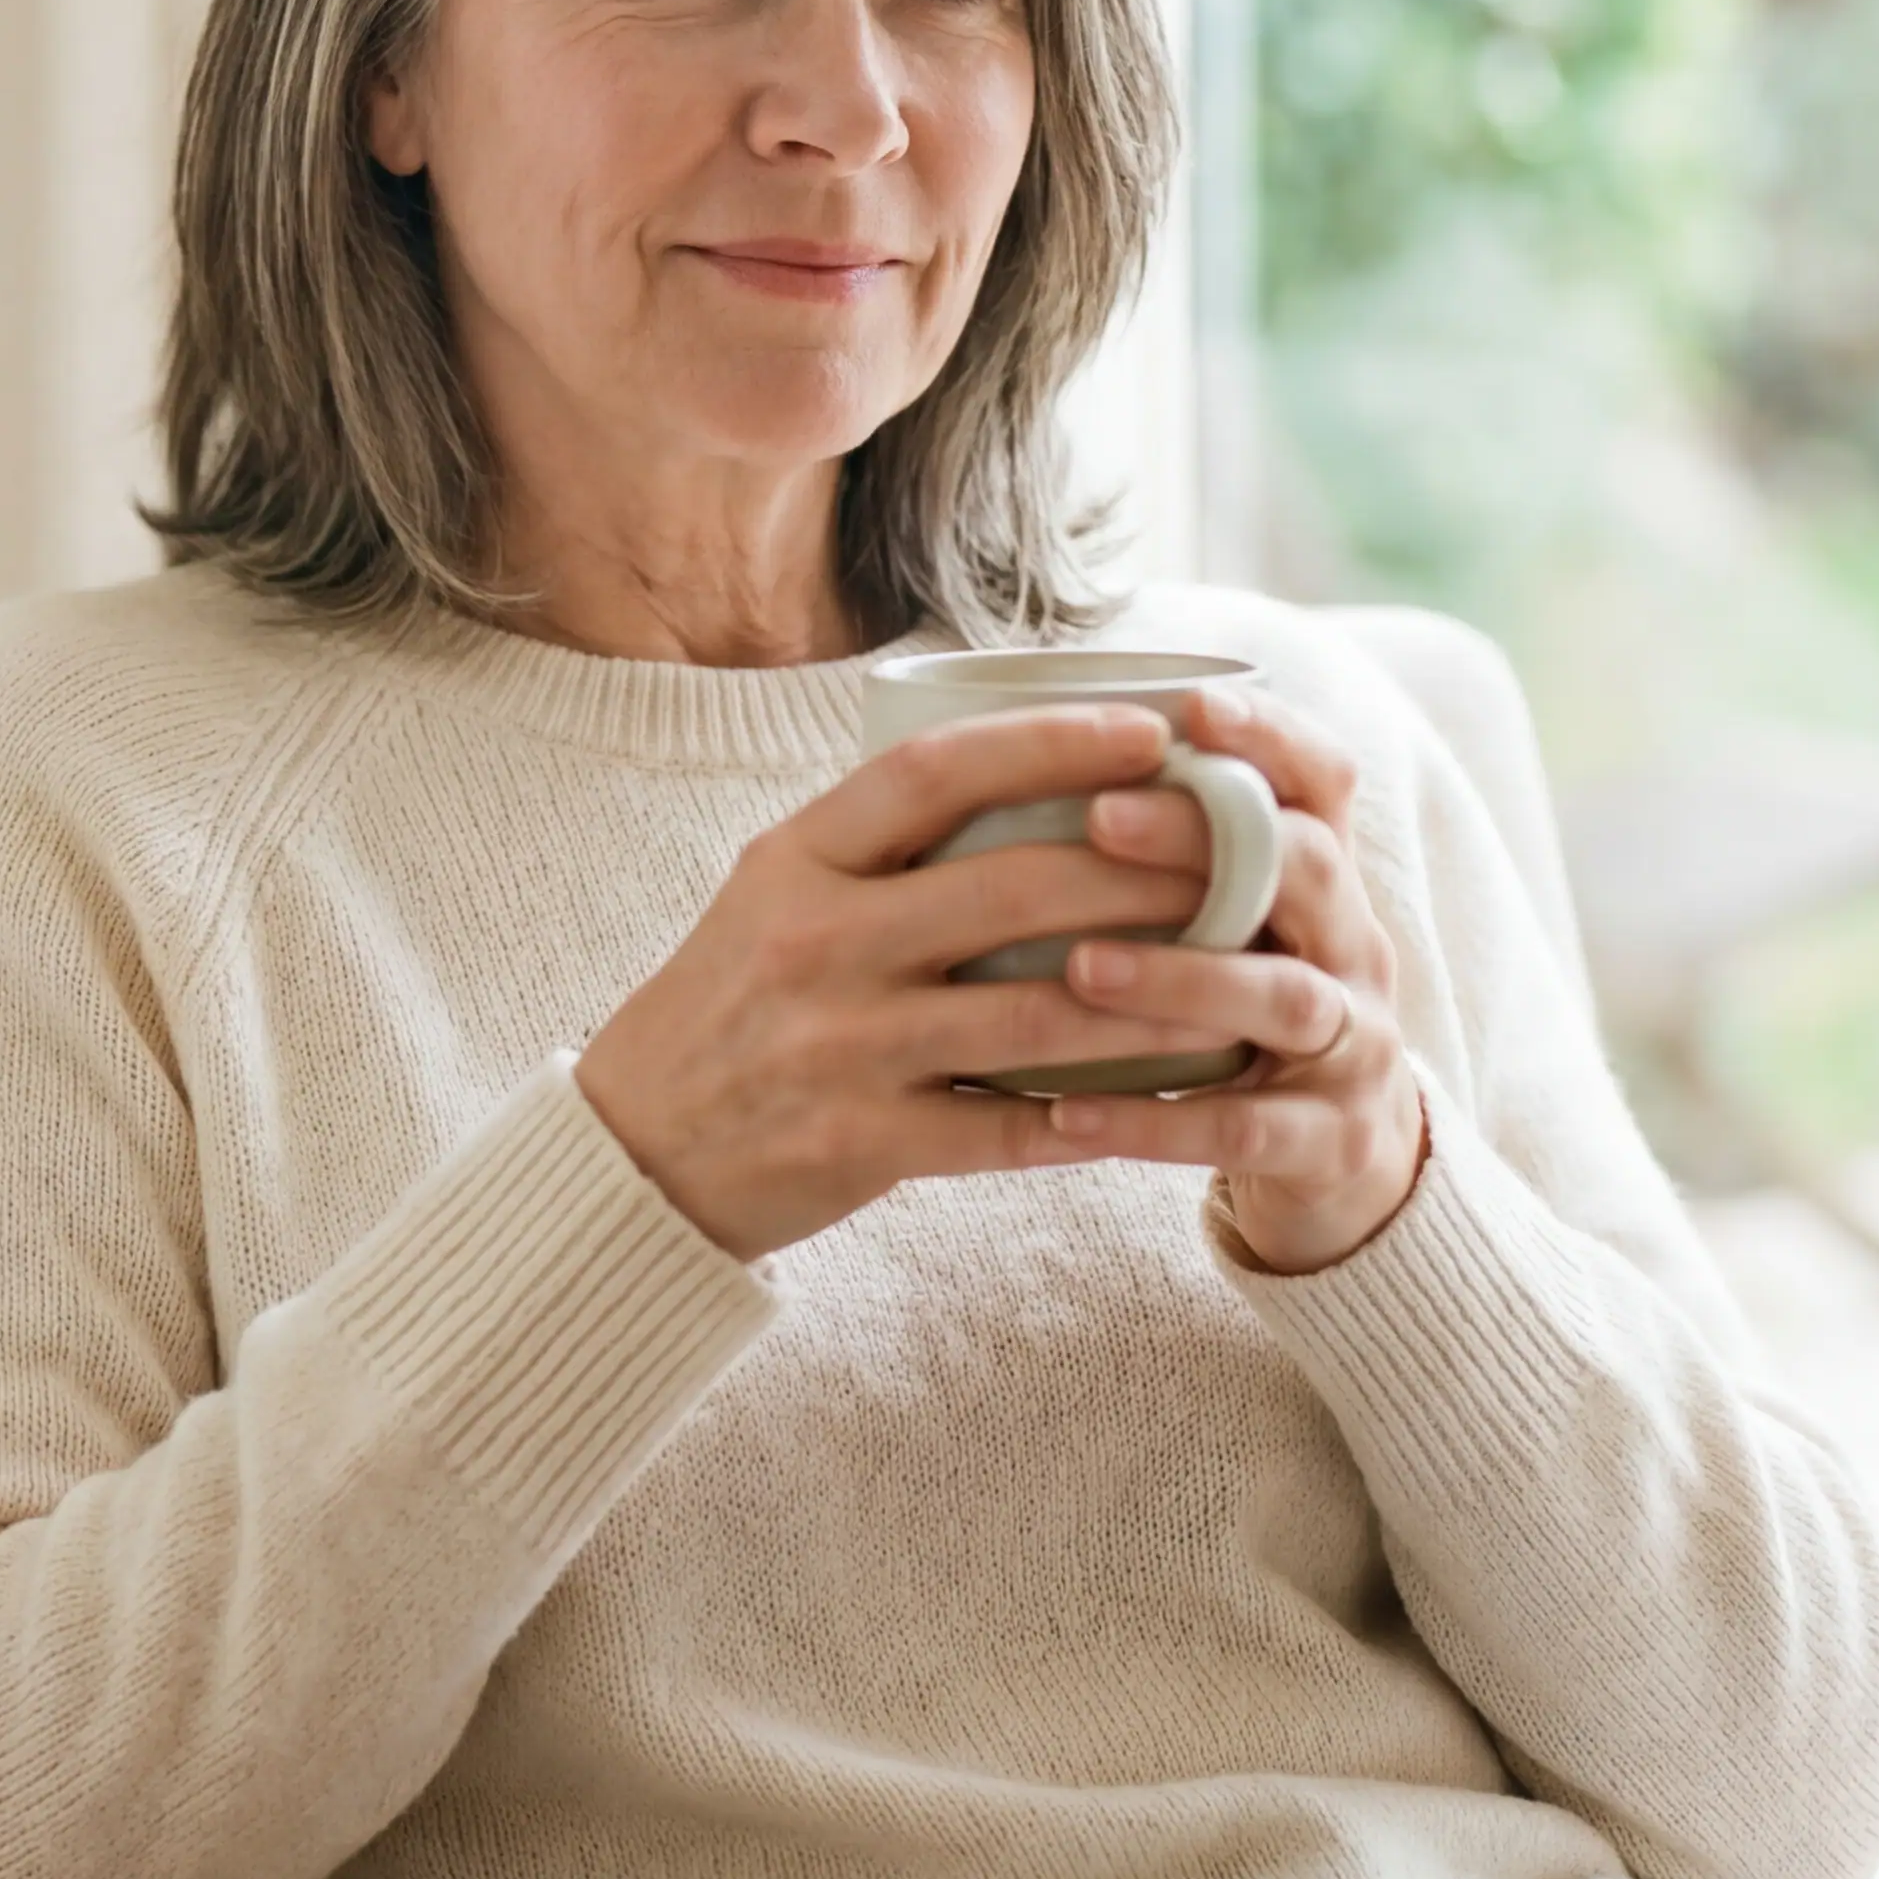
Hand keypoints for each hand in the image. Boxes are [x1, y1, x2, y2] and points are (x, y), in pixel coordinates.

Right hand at [574, 705, 1277, 1259]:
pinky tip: (1173, 1104)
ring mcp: (840, 1047)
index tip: (1150, 729)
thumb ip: (880, 844)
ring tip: (1242, 983)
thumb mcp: (774, 892)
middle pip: (1011, 888)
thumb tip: (1033, 768)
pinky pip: (1013, 1128)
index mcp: (795, 860)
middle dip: (1144, 871)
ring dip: (1158, 1000)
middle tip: (1237, 858)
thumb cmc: (730, 1003)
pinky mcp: (865, 1142)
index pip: (932, 772)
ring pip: (1037, 1014)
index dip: (1048, 742)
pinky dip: (1103, 1118)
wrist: (636, 1149)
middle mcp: (815, 941)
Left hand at [1042, 683, 1425, 1275]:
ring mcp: (1355, 1046)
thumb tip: (1014, 746)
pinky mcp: (1331, 1143)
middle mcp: (1354, 946)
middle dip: (1207, 840)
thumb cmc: (1236, 1005)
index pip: (1324, 779)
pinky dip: (1155, 1123)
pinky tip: (1067, 1114)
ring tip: (1081, 968)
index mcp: (1323, 877)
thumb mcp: (1228, 918)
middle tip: (1100, 818)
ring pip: (1286, 999)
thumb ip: (1164, 852)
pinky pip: (1247, 1130)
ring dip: (1182, 977)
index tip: (1194, 705)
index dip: (1271, 735)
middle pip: (1311, 870)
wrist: (1340, 1160)